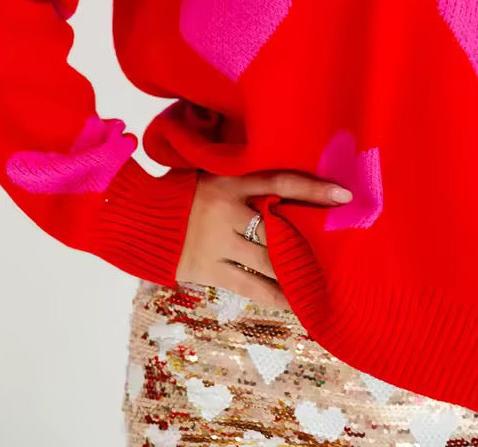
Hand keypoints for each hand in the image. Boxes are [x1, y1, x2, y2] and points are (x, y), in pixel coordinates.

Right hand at [175, 170, 352, 308]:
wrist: (134, 217)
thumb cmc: (176, 190)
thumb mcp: (207, 173)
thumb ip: (238, 176)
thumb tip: (276, 180)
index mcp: (229, 182)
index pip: (279, 182)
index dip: (312, 189)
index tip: (343, 195)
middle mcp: (228, 212)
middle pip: (279, 228)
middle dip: (308, 239)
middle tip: (341, 247)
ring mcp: (218, 242)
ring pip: (269, 261)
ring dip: (296, 270)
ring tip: (324, 279)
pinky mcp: (208, 268)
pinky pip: (249, 285)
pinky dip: (273, 295)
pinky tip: (294, 303)